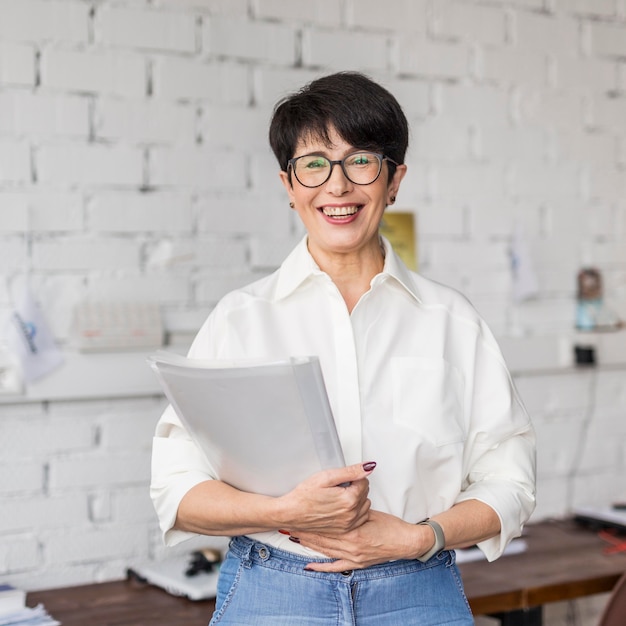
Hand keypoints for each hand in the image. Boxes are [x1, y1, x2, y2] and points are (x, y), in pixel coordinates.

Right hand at [276, 462, 374, 534]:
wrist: (291, 513)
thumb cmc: (304, 496)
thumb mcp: (326, 477)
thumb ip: (350, 471)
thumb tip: (368, 467)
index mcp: (349, 500)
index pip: (364, 481)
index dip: (353, 477)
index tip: (342, 479)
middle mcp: (351, 515)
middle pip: (365, 494)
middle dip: (355, 487)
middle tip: (338, 487)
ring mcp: (348, 525)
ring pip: (364, 507)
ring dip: (357, 500)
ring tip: (339, 496)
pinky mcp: (344, 531)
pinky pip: (359, 519)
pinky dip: (354, 512)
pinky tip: (341, 508)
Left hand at [296, 510, 419, 571]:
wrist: (405, 541)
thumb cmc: (390, 525)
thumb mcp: (370, 509)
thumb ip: (354, 506)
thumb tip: (341, 497)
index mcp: (353, 530)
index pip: (325, 523)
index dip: (311, 518)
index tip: (299, 513)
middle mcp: (350, 545)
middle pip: (322, 537)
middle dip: (305, 530)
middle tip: (290, 525)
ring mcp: (352, 556)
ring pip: (325, 550)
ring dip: (309, 544)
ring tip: (294, 537)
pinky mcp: (356, 563)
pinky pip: (335, 566)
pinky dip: (321, 566)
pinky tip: (309, 565)